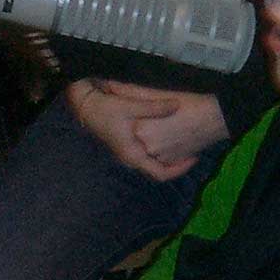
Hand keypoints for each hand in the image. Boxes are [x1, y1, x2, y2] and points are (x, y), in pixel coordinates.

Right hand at [65, 79, 224, 180]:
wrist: (85, 106)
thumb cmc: (106, 109)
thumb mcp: (131, 106)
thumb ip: (155, 107)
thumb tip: (177, 105)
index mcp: (133, 155)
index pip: (161, 174)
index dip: (180, 169)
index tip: (194, 158)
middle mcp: (130, 159)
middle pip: (158, 170)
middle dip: (176, 163)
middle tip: (193, 151)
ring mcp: (127, 154)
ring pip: (152, 163)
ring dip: (168, 157)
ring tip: (183, 146)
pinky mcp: (125, 146)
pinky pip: (147, 155)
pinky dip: (159, 151)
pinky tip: (168, 139)